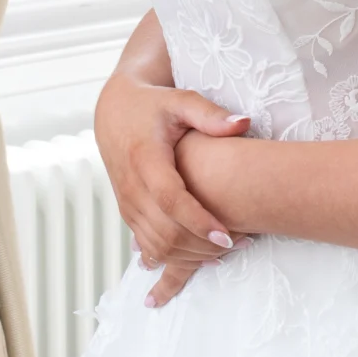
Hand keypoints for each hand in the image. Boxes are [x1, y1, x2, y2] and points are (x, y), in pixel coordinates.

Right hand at [93, 70, 248, 305]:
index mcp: (145, 159)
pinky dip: (177, 255)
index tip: (229, 236)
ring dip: (192, 255)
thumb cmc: (153, 106)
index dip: (199, 222)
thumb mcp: (180, 101)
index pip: (170, 200)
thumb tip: (243, 123)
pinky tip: (204, 253)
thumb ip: (210, 114)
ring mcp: (128, 204)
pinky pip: (149, 245)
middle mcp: (132, 187)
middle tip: (241, 243)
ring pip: (157, 245)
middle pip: (165, 231)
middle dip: (203, 246)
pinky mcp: (128, 213)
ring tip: (227, 251)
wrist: (114, 114)